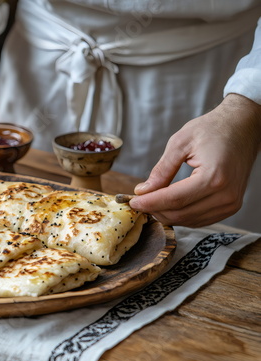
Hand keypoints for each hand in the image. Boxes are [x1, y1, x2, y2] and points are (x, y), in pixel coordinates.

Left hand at [130, 94, 260, 227]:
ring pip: (188, 220)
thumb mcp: (180, 143)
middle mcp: (225, 195)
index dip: (149, 203)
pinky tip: (167, 204)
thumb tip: (143, 191)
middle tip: (138, 201)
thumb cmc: (212, 129)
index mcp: (214, 177)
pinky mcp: (231, 206)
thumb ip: (161, 170)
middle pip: (180, 214)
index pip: (174, 200)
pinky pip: (200, 219)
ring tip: (151, 201)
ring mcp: (231, 203)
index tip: (132, 202)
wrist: (242, 126)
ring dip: (166, 214)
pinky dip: (181, 215)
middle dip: (154, 210)